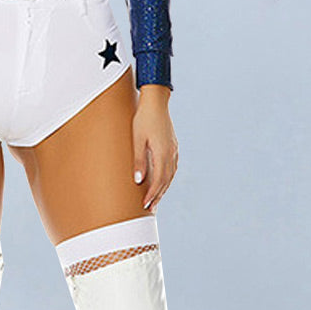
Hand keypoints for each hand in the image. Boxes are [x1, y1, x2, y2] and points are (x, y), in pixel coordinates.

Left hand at [132, 86, 178, 211]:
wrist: (156, 102)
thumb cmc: (143, 119)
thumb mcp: (137, 139)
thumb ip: (138, 160)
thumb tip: (138, 180)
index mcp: (162, 153)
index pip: (158, 180)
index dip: (152, 194)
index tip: (145, 205)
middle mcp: (171, 153)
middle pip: (166, 180)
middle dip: (158, 195)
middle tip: (150, 207)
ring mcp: (173, 150)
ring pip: (170, 175)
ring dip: (163, 188)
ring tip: (155, 198)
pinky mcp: (173, 146)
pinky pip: (172, 167)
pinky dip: (167, 177)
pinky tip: (162, 180)